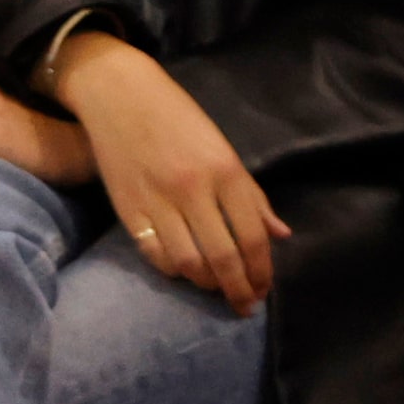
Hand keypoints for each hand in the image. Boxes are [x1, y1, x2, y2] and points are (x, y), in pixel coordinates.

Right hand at [54, 33, 290, 317]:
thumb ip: (253, 196)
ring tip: (218, 289)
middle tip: (245, 305)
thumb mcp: (226, 150)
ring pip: (188, 262)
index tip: (264, 290)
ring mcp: (159, 202)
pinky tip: (185, 272)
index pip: (252, 234)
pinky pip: (155, 255)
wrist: (122, 98)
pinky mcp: (129, 210)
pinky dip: (175, 271)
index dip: (261, 269)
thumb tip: (280, 234)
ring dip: (207, 283)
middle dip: (238, 288)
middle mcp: (195, 189)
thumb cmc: (181, 120)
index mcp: (226, 171)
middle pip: (223, 256)